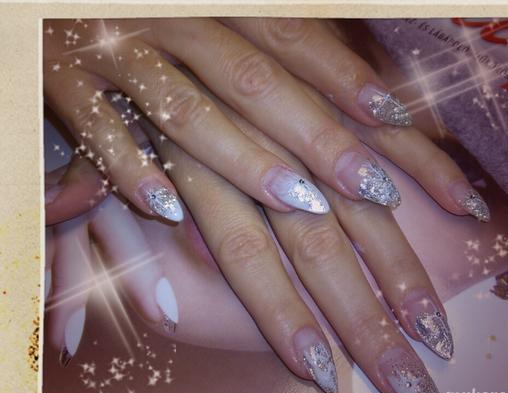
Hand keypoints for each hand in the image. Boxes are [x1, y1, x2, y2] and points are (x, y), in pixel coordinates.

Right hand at [43, 18, 488, 224]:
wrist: (63, 2)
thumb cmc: (162, 20)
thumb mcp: (221, 24)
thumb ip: (279, 56)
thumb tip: (366, 109)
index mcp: (224, 9)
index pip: (301, 46)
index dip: (350, 81)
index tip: (397, 119)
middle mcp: (181, 25)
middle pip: (262, 87)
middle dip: (322, 141)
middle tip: (378, 191)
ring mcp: (123, 52)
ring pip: (190, 111)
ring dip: (244, 160)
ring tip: (302, 203)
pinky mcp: (67, 83)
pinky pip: (100, 130)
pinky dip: (130, 169)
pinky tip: (166, 211)